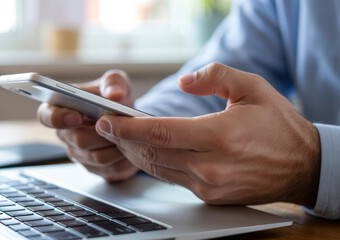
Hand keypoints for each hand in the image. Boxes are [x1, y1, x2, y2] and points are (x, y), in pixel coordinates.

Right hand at [37, 70, 138, 181]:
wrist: (128, 117)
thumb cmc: (114, 97)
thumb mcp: (116, 82)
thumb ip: (113, 82)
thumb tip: (114, 95)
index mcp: (61, 109)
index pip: (46, 116)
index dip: (58, 118)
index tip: (77, 116)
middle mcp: (66, 134)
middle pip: (77, 140)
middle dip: (102, 133)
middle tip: (119, 124)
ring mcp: (79, 154)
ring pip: (96, 157)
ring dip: (116, 146)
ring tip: (129, 134)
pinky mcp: (95, 168)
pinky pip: (109, 170)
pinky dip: (124, 160)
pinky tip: (131, 148)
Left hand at [95, 63, 320, 205]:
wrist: (303, 166)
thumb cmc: (279, 125)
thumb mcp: (252, 87)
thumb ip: (215, 76)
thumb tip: (184, 83)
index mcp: (220, 136)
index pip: (160, 133)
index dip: (128, 128)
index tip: (106, 121)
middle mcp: (211, 166)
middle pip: (152, 153)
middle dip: (123, 140)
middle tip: (105, 127)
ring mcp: (209, 185)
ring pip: (158, 169)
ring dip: (134, 153)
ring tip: (119, 138)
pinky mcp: (210, 197)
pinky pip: (173, 180)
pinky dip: (154, 166)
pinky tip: (146, 152)